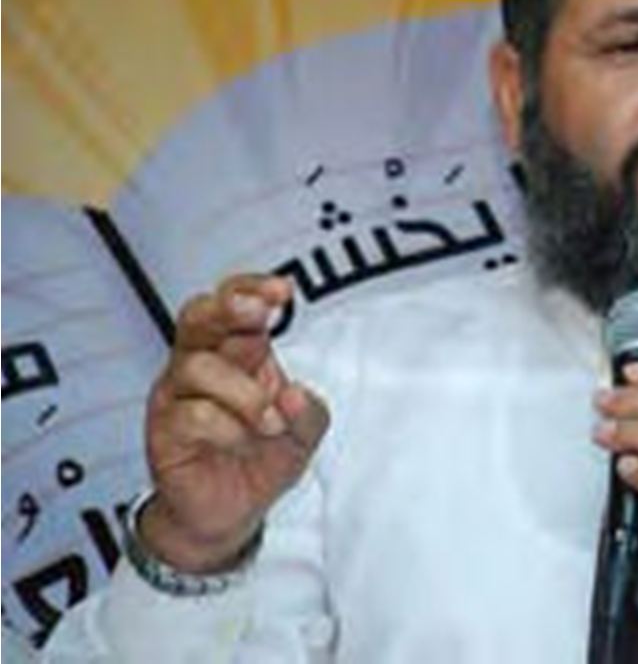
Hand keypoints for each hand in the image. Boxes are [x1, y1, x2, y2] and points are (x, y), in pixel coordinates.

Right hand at [143, 274, 329, 571]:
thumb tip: (294, 394)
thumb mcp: (303, 435)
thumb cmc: (260, 460)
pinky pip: (190, 414)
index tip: (282, 291)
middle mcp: (201, 366)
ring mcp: (177, 396)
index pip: (233, 304)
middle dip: (229, 308)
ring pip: (198, 366)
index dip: (252, 289)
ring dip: (245, 393)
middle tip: (258, 312)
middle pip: (198, 316)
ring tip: (268, 423)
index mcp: (236, 354)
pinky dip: (225, 427)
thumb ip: (309, 412)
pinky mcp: (163, 431)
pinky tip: (240, 441)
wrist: (228, 514)